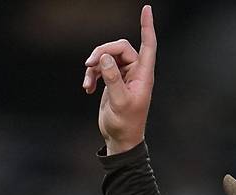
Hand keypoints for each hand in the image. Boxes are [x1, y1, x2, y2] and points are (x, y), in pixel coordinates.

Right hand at [83, 4, 156, 154]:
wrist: (119, 140)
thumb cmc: (125, 125)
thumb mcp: (119, 102)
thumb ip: (112, 79)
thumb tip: (104, 58)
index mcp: (143, 76)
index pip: (148, 45)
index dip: (147, 27)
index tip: (146, 8)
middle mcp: (135, 73)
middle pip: (119, 47)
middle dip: (103, 52)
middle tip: (89, 64)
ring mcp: (123, 76)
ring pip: (107, 57)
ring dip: (94, 66)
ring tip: (86, 83)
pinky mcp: (113, 81)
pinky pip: (101, 68)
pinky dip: (92, 75)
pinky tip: (87, 88)